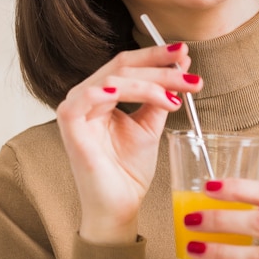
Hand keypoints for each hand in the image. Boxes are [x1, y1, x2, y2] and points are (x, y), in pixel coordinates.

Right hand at [56, 43, 201, 243]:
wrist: (119, 205)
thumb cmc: (130, 168)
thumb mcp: (151, 124)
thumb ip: (161, 95)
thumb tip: (181, 66)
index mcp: (104, 92)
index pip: (129, 63)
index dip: (157, 55)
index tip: (185, 52)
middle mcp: (88, 94)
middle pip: (124, 65)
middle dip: (160, 66)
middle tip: (189, 74)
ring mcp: (76, 107)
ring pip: (113, 79)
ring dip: (149, 84)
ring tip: (175, 98)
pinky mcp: (69, 124)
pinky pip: (85, 97)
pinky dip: (108, 91)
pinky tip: (125, 93)